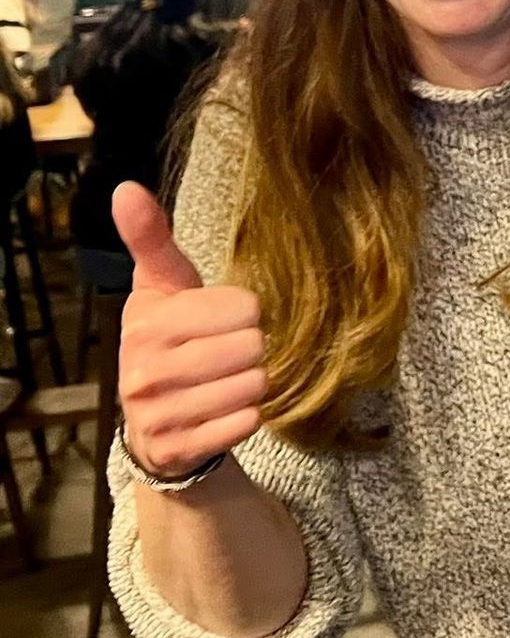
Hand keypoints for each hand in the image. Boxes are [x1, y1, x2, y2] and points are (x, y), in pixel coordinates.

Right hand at [113, 183, 266, 480]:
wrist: (154, 421)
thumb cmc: (170, 338)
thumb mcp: (163, 286)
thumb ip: (152, 238)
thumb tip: (126, 187)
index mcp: (147, 324)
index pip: (245, 306)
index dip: (245, 312)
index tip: (219, 320)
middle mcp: (144, 372)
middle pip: (253, 346)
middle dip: (250, 348)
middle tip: (225, 354)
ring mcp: (157, 415)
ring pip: (254, 385)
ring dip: (251, 383)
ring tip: (223, 382)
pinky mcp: (177, 449)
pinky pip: (248, 421)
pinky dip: (246, 416)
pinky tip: (221, 412)